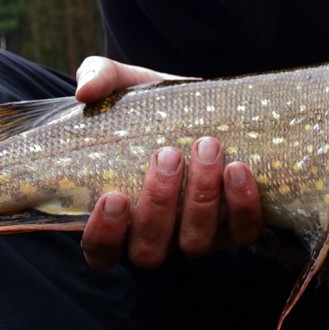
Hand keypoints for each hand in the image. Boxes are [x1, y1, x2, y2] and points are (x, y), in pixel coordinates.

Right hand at [75, 56, 264, 269]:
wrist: (202, 106)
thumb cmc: (149, 108)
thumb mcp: (122, 86)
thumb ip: (98, 79)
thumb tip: (85, 91)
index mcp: (117, 218)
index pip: (100, 250)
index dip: (105, 234)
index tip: (114, 196)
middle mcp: (154, 237)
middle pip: (148, 250)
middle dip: (159, 203)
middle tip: (168, 153)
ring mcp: (196, 235)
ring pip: (195, 243)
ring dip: (201, 198)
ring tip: (207, 148)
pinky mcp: (236, 227)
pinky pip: (243, 232)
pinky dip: (243, 205)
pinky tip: (239, 169)